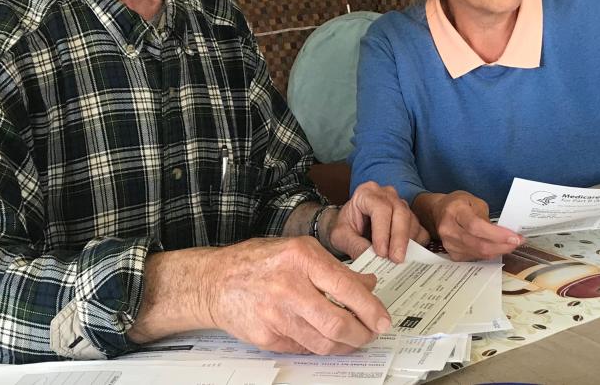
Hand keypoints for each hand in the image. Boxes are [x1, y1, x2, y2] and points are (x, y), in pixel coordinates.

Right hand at [203, 237, 390, 354]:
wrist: (216, 281)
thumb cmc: (259, 261)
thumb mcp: (299, 251)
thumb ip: (335, 268)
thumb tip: (368, 285)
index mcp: (301, 258)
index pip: (346, 288)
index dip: (371, 309)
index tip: (383, 320)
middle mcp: (288, 286)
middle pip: (337, 323)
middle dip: (362, 334)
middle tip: (371, 334)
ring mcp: (276, 315)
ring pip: (323, 343)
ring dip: (345, 345)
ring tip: (353, 339)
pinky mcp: (267, 337)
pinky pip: (304, 348)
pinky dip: (320, 346)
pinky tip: (325, 338)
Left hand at [327, 182, 428, 262]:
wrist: (352, 225)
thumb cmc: (346, 227)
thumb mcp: (341, 236)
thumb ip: (354, 245)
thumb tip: (373, 259)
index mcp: (366, 193)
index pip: (380, 208)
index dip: (382, 231)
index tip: (381, 252)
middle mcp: (386, 194)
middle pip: (400, 212)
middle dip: (399, 238)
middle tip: (396, 259)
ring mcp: (401, 204)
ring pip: (411, 221)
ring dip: (407, 243)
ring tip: (397, 260)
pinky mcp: (411, 218)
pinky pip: (420, 229)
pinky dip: (415, 244)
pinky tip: (405, 256)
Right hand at [414, 191, 522, 261]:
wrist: (439, 211)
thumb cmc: (459, 204)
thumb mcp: (474, 202)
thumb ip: (486, 218)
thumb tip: (502, 234)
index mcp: (454, 211)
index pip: (476, 226)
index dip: (497, 234)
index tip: (515, 237)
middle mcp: (448, 229)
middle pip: (478, 244)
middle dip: (502, 246)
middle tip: (517, 242)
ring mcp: (448, 244)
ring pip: (478, 254)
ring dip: (498, 251)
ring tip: (510, 244)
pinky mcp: (452, 254)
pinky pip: (475, 258)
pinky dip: (489, 254)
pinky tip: (496, 248)